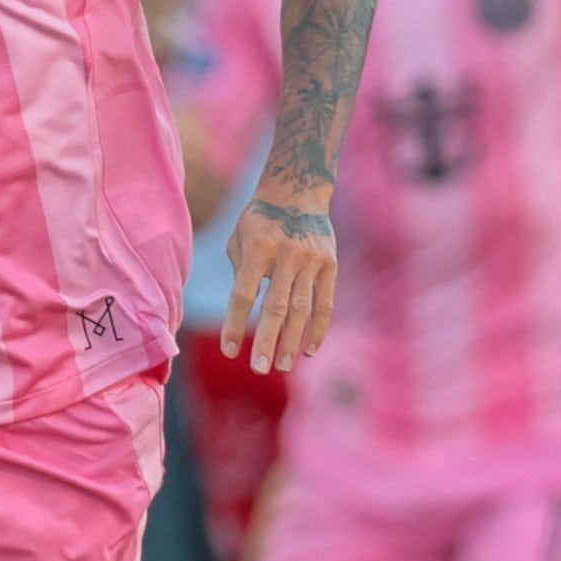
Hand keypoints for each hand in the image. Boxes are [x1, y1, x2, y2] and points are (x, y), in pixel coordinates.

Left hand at [222, 188, 338, 374]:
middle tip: (260, 369)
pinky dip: (318, 328)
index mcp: (258, 247)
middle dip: (267, 341)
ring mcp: (312, 261)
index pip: (243, 294)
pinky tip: (308, 349)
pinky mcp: (330, 265)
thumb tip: (241, 316)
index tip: (230, 351)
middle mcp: (287, 255)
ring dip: (292, 340)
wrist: (298, 192)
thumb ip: (241, 275)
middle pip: (276, 306)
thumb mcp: (240, 239)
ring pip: (302, 309)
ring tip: (283, 366)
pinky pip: (325, 303)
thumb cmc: (259, 221)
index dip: (235, 324)